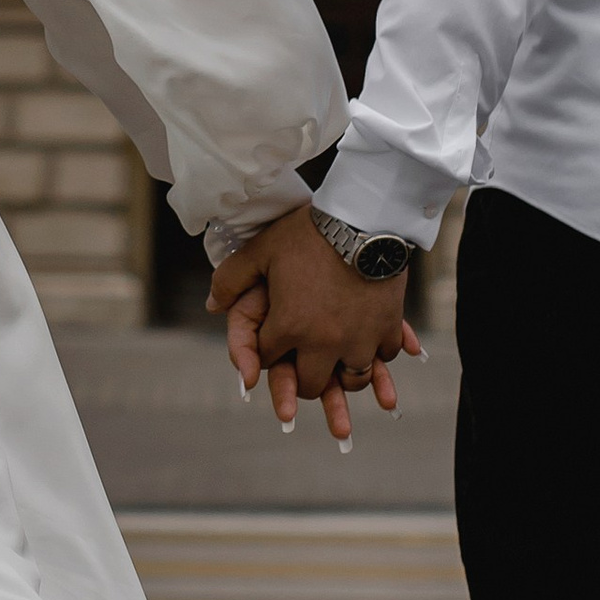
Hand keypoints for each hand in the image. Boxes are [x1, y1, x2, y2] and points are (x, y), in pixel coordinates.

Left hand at [207, 206, 419, 442]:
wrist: (365, 216)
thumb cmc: (308, 233)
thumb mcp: (261, 250)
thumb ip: (231, 279)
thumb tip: (211, 306)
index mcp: (289, 326)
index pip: (270, 360)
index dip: (267, 352)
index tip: (273, 341)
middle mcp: (325, 342)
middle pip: (311, 384)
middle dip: (302, 376)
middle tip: (304, 364)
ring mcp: (360, 338)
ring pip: (352, 380)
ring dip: (343, 373)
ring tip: (338, 360)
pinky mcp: (388, 327)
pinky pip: (383, 356)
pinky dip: (375, 353)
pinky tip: (367, 340)